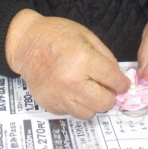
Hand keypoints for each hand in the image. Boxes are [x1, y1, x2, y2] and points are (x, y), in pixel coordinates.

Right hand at [5, 9, 129, 118]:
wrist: (25, 43)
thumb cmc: (56, 35)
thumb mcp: (87, 36)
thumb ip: (106, 57)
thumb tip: (119, 79)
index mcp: (83, 60)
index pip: (114, 81)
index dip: (122, 83)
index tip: (122, 84)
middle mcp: (72, 82)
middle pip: (104, 103)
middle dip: (109, 95)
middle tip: (104, 86)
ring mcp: (59, 96)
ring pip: (89, 113)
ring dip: (92, 102)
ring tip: (86, 88)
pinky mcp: (49, 104)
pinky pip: (71, 113)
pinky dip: (75, 104)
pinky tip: (70, 89)